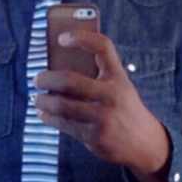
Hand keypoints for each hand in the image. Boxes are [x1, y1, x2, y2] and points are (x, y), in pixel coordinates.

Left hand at [33, 30, 181, 181]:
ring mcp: (102, 117)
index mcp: (119, 77)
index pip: (103, 47)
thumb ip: (96, 77)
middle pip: (69, 80)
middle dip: (46, 78)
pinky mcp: (93, 136)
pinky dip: (48, 117)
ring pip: (61, 105)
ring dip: (42, 101)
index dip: (81, 38)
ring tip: (37, 98)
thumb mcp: (119, 88)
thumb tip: (56, 68)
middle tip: (37, 79)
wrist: (144, 143)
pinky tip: (43, 113)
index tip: (61, 38)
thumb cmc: (124, 109)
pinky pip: (63, 124)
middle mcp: (112, 94)